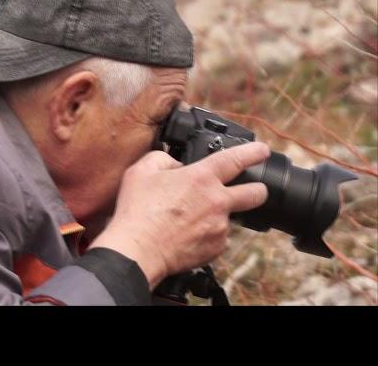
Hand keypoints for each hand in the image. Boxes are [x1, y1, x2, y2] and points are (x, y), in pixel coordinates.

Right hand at [89, 142, 270, 289]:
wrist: (137, 250)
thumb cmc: (137, 211)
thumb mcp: (142, 170)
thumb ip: (163, 159)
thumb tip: (175, 164)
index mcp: (201, 177)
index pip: (236, 158)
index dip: (253, 152)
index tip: (262, 150)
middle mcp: (217, 201)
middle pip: (256, 193)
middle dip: (258, 189)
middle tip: (252, 189)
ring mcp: (219, 227)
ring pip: (229, 218)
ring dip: (217, 216)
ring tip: (190, 220)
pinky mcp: (215, 248)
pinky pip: (218, 238)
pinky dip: (207, 235)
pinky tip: (187, 234)